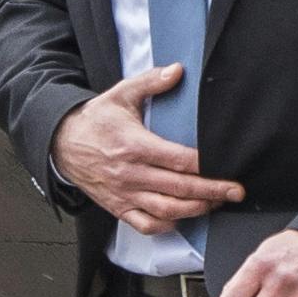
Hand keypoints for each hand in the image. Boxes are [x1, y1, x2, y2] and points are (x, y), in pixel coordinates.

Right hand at [48, 65, 241, 236]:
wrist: (62, 144)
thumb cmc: (95, 120)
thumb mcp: (121, 94)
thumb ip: (151, 81)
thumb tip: (178, 70)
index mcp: (134, 145)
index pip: (177, 160)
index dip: (204, 165)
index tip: (226, 165)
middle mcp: (131, 174)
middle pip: (178, 188)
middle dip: (212, 191)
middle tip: (235, 191)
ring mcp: (124, 194)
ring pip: (166, 210)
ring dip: (195, 210)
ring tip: (216, 203)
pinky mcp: (118, 207)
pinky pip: (145, 225)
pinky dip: (166, 226)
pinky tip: (182, 218)